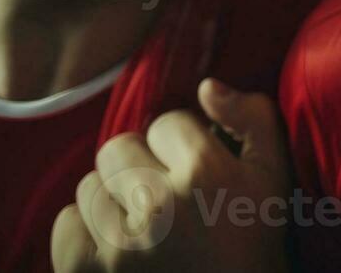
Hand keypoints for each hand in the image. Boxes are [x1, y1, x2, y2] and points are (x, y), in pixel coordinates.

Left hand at [51, 79, 291, 272]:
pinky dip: (87, 235)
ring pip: (90, 184)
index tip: (194, 180)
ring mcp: (119, 242)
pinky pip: (67, 223)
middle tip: (165, 204)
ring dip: (113, 202)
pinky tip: (119, 252)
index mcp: (206, 173)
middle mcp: (159, 203)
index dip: (181, 150)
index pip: (166, 124)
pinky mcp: (86, 272)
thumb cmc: (253, 249)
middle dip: (140, 169)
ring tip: (144, 230)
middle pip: (119, 147)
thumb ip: (255, 119)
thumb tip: (206, 86)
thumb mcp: (274, 181)